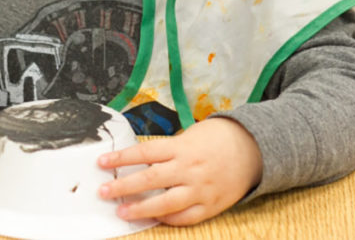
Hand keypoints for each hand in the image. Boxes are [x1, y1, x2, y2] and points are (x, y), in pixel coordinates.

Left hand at [96, 117, 262, 225]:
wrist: (253, 148)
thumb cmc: (216, 138)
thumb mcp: (189, 136)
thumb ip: (167, 151)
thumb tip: (139, 162)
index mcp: (181, 147)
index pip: (143, 152)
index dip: (120, 158)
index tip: (101, 163)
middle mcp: (188, 168)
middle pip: (150, 179)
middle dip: (123, 186)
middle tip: (103, 192)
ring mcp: (200, 188)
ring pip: (166, 203)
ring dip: (141, 209)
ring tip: (122, 212)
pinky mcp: (211, 205)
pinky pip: (186, 217)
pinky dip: (168, 219)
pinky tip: (154, 219)